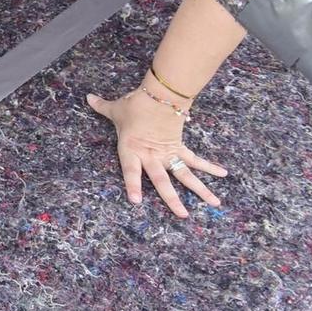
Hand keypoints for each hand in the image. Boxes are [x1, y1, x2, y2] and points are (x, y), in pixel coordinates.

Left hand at [86, 88, 227, 217]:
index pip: (131, 170)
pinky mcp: (179, 146)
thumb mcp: (116, 108)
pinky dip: (209, 166)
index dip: (133, 185)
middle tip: (183, 215)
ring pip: (185, 174)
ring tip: (215, 203)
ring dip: (200, 189)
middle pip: (162, 180)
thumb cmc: (135, 104)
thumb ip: (102, 107)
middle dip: (172, 199)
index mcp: (131, 149)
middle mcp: (151, 155)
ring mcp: (167, 152)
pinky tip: (223, 174)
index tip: (136, 201)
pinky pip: (195, 159)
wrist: (160, 94)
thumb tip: (88, 98)